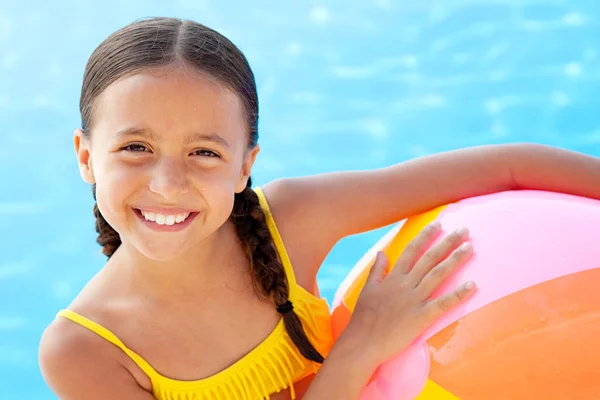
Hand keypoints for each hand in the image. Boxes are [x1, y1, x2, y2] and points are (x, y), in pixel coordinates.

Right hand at [346, 221, 475, 365]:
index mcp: (393, 277)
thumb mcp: (367, 289)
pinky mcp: (421, 317)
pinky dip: (458, 294)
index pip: (412, 250)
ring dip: (455, 260)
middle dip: (447, 242)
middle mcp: (405, 285)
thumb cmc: (363, 318)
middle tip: (464, 230)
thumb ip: (377, 270)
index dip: (426, 236)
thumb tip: (382, 253)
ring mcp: (414, 300)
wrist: (362, 342)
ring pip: (438, 275)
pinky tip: (473, 285)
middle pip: (429, 258)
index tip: (438, 224)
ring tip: (469, 247)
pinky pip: (443, 303)